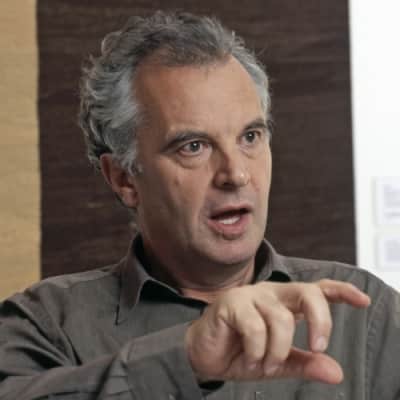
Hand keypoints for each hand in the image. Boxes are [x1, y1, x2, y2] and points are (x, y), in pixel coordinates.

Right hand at [184, 279, 369, 382]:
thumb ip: (304, 363)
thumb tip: (336, 372)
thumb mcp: (278, 362)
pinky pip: (256, 327)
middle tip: (318, 347)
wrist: (203, 356)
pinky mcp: (231, 303)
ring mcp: (250, 295)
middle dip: (320, 320)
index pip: (316, 290)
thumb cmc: (240, 353)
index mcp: (284, 303)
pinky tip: (249, 357)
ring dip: (277, 350)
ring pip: (282, 318)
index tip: (363, 300)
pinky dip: (258, 350)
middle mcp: (270, 293)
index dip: (341, 291)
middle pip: (307, 293)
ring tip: (266, 364)